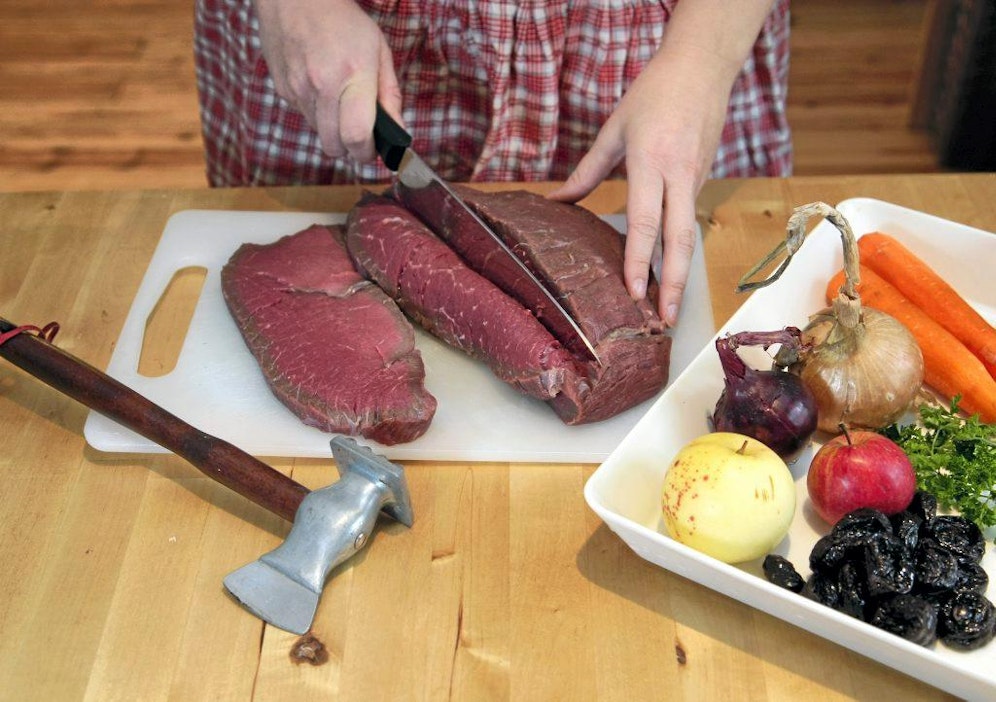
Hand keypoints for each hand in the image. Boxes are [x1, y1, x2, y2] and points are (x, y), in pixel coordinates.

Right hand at [255, 0, 402, 160]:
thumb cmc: (343, 21)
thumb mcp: (378, 51)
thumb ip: (389, 95)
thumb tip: (397, 133)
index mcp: (352, 75)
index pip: (356, 135)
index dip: (366, 152)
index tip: (373, 150)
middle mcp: (322, 85)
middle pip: (334, 146)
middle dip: (350, 148)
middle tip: (359, 134)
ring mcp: (298, 89)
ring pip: (319, 134)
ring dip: (332, 130)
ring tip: (339, 103)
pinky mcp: (283, 89)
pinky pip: (304, 117)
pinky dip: (316, 113)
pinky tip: (320, 88)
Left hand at [549, 0, 774, 327]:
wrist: (701, 69)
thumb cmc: (653, 95)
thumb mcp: (613, 129)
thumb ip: (587, 171)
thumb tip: (557, 201)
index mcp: (650, 162)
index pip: (644, 222)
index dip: (638, 260)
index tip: (633, 292)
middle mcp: (678, 177)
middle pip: (678, 241)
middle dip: (671, 283)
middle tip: (663, 319)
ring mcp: (695, 181)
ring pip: (689, 237)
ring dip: (680, 275)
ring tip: (669, 309)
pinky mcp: (703, 181)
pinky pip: (690, 222)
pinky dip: (681, 252)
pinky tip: (671, 274)